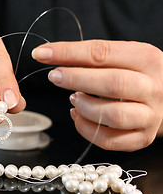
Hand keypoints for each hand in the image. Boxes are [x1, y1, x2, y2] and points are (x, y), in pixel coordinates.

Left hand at [32, 40, 162, 150]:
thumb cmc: (134, 74)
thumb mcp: (120, 57)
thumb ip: (90, 56)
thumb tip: (49, 55)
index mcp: (146, 58)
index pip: (102, 52)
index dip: (68, 53)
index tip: (41, 53)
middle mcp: (153, 87)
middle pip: (112, 83)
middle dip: (75, 79)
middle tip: (54, 77)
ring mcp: (150, 115)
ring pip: (113, 115)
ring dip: (84, 107)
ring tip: (73, 98)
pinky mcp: (142, 137)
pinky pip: (110, 140)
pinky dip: (86, 129)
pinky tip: (77, 116)